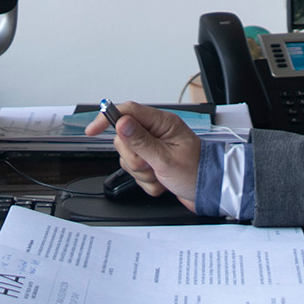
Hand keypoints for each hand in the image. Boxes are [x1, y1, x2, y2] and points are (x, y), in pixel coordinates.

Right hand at [82, 101, 199, 202]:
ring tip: (159, 176)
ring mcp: (154, 149)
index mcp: (162, 123)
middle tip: (149, 165)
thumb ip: (141, 141)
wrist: (210, 192)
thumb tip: (121, 122)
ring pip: (129, 158)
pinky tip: (162, 183)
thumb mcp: (166, 158)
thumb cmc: (197, 172)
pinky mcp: (153, 163)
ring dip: (142, 173)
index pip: (128, 111)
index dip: (108, 118)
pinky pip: (137, 172)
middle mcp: (157, 133)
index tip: (93, 130)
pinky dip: (147, 182)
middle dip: (133, 158)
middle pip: (124, 138)